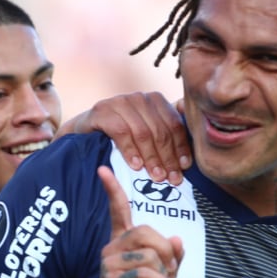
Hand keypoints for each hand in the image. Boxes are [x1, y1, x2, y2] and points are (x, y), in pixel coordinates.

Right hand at [58, 92, 190, 184]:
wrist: (85, 134)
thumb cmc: (120, 138)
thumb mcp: (145, 135)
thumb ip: (166, 138)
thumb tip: (191, 156)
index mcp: (155, 101)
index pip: (174, 124)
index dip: (181, 147)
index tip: (184, 168)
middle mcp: (139, 98)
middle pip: (160, 130)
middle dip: (167, 157)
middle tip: (171, 179)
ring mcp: (119, 102)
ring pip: (143, 132)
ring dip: (151, 157)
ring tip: (155, 177)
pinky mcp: (102, 111)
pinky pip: (121, 132)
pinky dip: (130, 151)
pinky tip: (135, 166)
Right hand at [88, 166, 183, 277]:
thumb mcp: (164, 277)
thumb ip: (172, 258)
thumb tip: (177, 238)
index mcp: (122, 243)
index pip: (118, 211)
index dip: (112, 190)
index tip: (102, 170)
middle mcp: (112, 249)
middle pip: (147, 232)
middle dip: (166, 251)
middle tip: (168, 270)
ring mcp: (109, 265)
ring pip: (149, 256)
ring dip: (164, 273)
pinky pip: (146, 275)